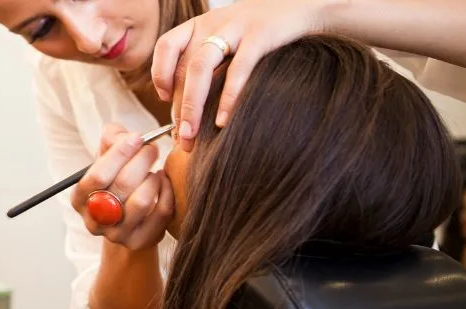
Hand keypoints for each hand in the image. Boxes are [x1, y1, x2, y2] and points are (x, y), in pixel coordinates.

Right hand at [71, 125, 173, 249]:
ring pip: (142, 201)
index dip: (120, 154)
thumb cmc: (116, 181)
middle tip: (152, 148)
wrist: (127, 220)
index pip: (97, 175)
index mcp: (79, 198)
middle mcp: (94, 220)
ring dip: (153, 179)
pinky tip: (164, 183)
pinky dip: (167, 193)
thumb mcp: (107, 159)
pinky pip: (161, 213)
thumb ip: (111, 140)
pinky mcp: (139, 242)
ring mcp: (116, 235)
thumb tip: (124, 136)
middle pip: (122, 186)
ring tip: (155, 170)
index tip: (137, 137)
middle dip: (142, 160)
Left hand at [151, 0, 334, 150]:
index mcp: (200, 24)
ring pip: (200, 67)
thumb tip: (187, 114)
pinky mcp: (261, 34)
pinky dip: (228, 97)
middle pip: (183, 67)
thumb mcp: (229, 40)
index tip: (164, 99)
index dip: (160, 73)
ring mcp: (235, 27)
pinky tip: (223, 121)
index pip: (167, 45)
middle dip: (178, 108)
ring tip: (191, 134)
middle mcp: (212, 23)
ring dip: (192, 105)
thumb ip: (209, 66)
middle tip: (181, 139)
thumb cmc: (262, 33)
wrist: (304, 6)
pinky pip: (238, 69)